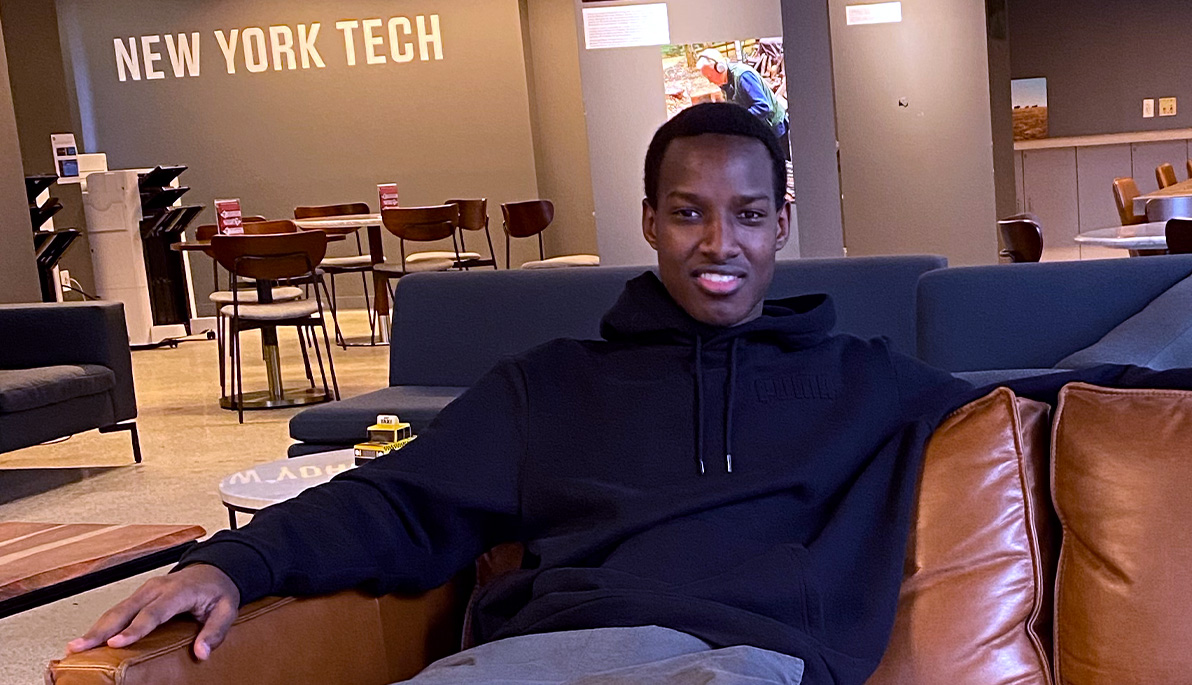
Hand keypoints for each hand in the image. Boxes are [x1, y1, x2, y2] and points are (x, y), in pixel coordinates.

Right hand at [66, 564, 240, 660]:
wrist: (215, 570)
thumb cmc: (218, 591)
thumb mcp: (226, 610)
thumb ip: (215, 631)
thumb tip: (202, 652)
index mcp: (178, 591)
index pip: (153, 612)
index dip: (134, 629)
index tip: (116, 643)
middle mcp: (157, 588)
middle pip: (125, 609)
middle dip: (101, 629)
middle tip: (80, 646)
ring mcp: (145, 590)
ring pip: (116, 609)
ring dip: (96, 628)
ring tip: (76, 647)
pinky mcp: (139, 595)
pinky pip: (117, 609)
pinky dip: (101, 624)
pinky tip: (89, 638)